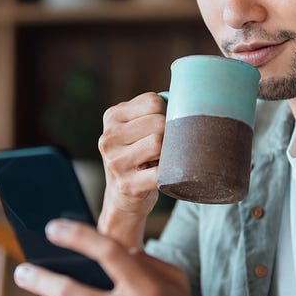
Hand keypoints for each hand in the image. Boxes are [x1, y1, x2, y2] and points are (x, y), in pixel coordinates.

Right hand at [98, 93, 166, 239]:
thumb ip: (152, 110)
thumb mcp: (135, 128)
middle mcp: (108, 138)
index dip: (166, 114)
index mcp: (111, 117)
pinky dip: (170, 173)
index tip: (161, 129)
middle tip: (165, 148)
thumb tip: (188, 97)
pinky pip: (160, 172)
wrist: (123, 198)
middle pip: (158, 122)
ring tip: (161, 160)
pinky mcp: (127, 185)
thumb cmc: (138, 156)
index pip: (153, 102)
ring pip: (159, 143)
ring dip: (169, 153)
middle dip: (170, 134)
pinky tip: (164, 175)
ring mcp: (115, 163)